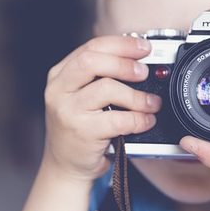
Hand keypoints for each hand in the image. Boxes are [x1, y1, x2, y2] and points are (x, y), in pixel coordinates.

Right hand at [42, 35, 161, 182]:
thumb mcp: (79, 96)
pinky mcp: (82, 132)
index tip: (143, 47)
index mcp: (59, 75)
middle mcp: (59, 90)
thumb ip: (98, 76)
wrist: (65, 166)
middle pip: (92, 61)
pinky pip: (118, 119)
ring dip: (136, 95)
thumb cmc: (78, 129)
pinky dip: (138, 119)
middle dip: (125, 63)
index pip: (91, 47)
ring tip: (151, 102)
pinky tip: (145, 121)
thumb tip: (136, 59)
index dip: (120, 44)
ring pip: (107, 88)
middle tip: (144, 72)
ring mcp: (68, 111)